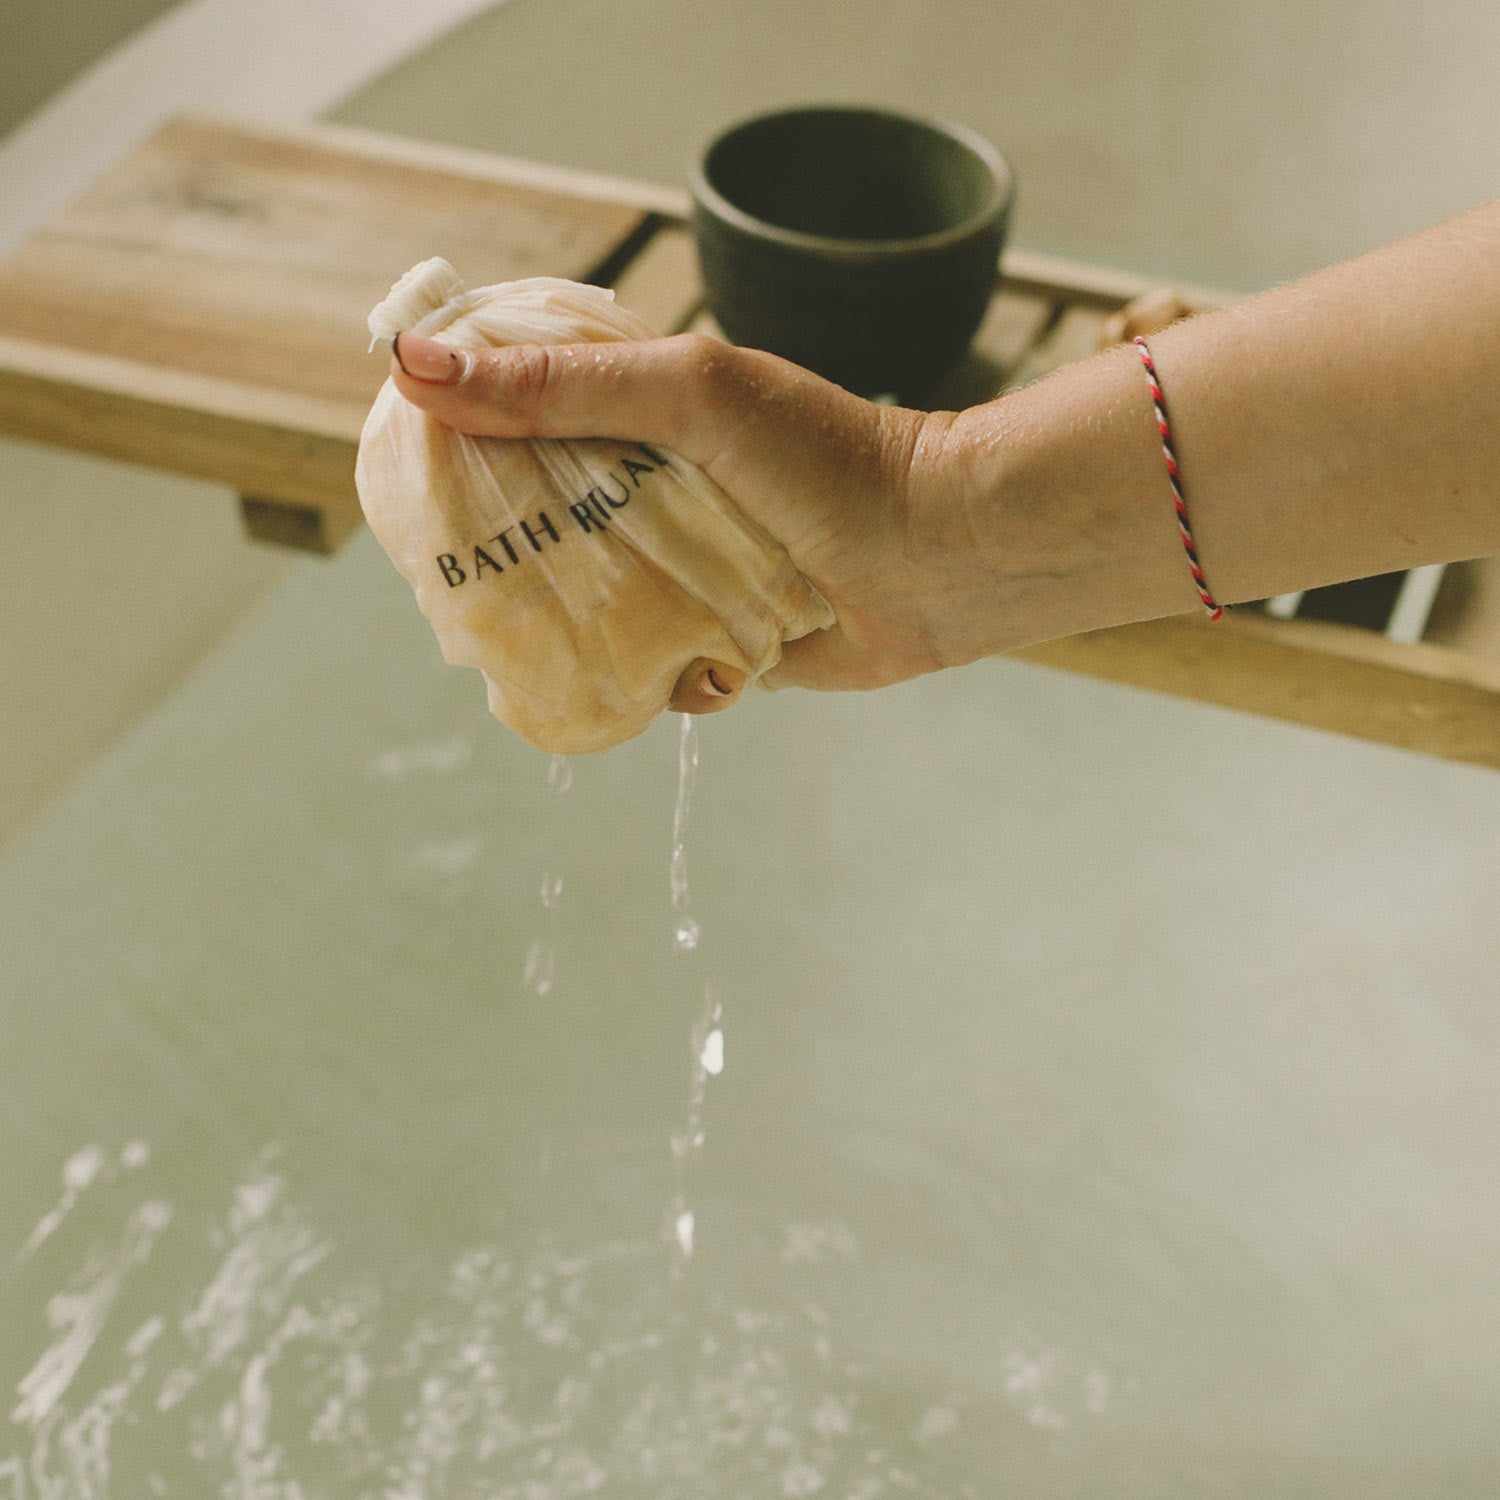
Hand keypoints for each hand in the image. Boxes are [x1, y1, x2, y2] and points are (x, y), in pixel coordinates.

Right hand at [389, 332, 994, 711]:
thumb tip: (414, 364)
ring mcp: (683, 568)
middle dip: (499, 550)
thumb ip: (562, 384)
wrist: (944, 555)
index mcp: (642, 416)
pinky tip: (671, 671)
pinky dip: (647, 676)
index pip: (519, 416)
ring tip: (543, 635)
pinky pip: (648, 669)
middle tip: (459, 574)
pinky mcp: (715, 640)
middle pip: (537, 519)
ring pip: (584, 604)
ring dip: (567, 623)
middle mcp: (654, 491)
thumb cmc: (828, 457)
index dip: (459, 438)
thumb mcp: (690, 394)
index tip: (409, 469)